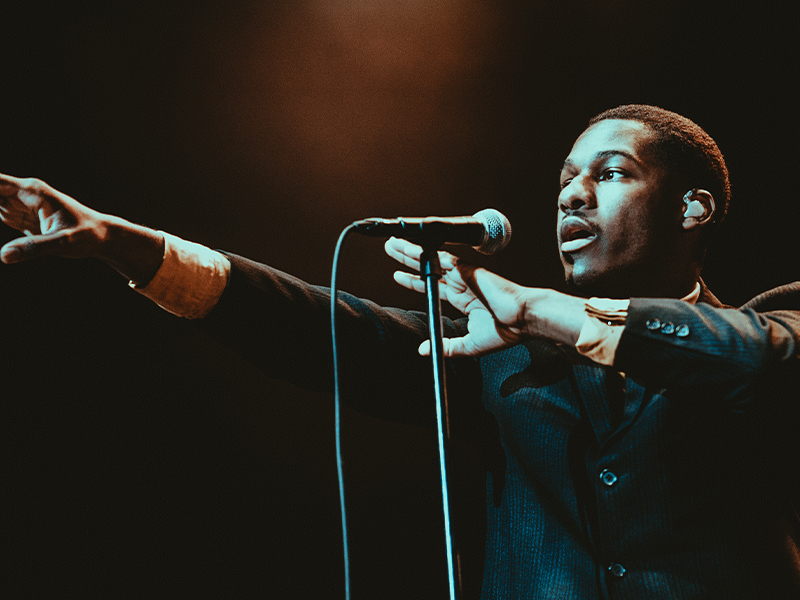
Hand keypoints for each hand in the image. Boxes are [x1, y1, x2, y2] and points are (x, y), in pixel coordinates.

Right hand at [0, 174, 108, 262]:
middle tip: (14, 227)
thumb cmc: (87, 235)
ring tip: (27, 229)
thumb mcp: (63, 243)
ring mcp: (21, 205)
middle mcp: (24, 194)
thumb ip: (34, 248)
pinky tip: (13, 234)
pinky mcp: (22, 218)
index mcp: (31, 191)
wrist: (102, 237)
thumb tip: (3, 256)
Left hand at [385, 237, 532, 356]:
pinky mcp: (467, 270)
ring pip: (431, 260)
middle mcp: (461, 284)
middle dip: (408, 259)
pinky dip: (426, 252)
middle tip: (390, 249)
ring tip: (393, 243)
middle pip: (428, 268)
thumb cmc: (506, 332)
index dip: (414, 281)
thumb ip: (447, 347)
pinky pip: (442, 258)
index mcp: (463, 299)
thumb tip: (423, 350)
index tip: (398, 275)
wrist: (523, 320)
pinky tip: (410, 246)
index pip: (432, 287)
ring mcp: (464, 275)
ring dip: (411, 251)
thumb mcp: (469, 345)